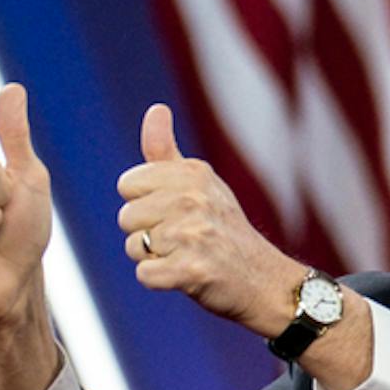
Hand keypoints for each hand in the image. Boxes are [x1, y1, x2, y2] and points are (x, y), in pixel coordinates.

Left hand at [117, 103, 300, 335]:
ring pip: (134, 247)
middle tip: (180, 240)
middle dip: (145, 234)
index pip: (127, 184)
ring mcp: (194, 236)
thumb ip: (166, 150)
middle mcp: (193, 199)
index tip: (171, 212)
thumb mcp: (200, 183)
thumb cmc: (223, 228)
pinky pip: (144, 274)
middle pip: (126, 217)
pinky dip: (158, 279)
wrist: (263, 279)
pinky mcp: (192, 271)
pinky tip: (183, 275)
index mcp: (193, 174)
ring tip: (184, 256)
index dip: (143, 202)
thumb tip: (155, 109)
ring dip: (153, 258)